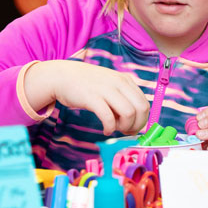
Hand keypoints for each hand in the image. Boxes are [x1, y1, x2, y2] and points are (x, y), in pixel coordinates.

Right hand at [23, 60, 148, 134]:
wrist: (62, 76)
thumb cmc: (87, 84)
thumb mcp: (110, 85)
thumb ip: (123, 98)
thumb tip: (134, 120)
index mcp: (126, 80)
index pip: (145, 103)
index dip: (142, 120)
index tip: (133, 128)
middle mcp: (119, 83)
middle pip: (141, 109)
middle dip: (137, 125)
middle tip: (126, 131)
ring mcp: (106, 89)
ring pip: (129, 113)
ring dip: (125, 127)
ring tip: (115, 129)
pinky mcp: (92, 98)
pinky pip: (108, 117)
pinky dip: (110, 128)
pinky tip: (106, 130)